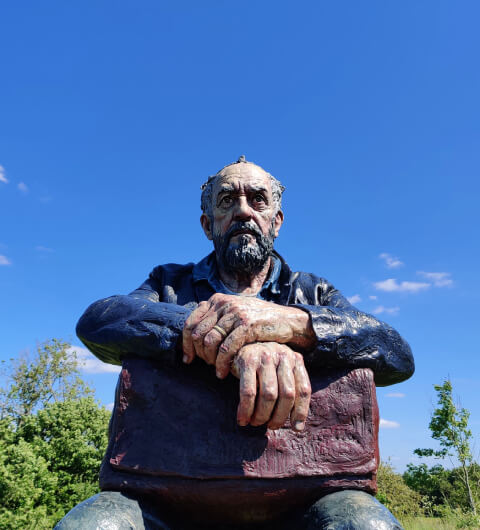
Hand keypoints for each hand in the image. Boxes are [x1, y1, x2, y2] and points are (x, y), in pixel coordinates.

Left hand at [182, 293, 314, 376]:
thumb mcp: (236, 313)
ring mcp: (235, 313)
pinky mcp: (246, 325)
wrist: (288, 320)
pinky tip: (224, 373)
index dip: (185, 344)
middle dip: (198, 354)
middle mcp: (224, 303)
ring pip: (209, 341)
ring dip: (210, 360)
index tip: (188, 359)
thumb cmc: (260, 321)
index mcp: (217, 300)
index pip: (190, 322)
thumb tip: (194, 334)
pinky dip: (222, 363)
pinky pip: (226, 348)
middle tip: (205, 367)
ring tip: (216, 370)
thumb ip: (218, 318)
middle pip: (197, 333)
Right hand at [230, 342, 310, 430]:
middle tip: (271, 426)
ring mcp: (265, 357)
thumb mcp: (281, 369)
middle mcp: (283, 356)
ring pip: (269, 395)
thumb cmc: (263, 363)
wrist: (239, 343)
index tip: (296, 428)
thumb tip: (298, 425)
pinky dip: (245, 410)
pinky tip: (242, 419)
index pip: (304, 389)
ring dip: (262, 415)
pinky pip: (248, 392)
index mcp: (295, 359)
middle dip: (279, 416)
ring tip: (256, 423)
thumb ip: (290, 387)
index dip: (301, 411)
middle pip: (287, 394)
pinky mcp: (247, 361)